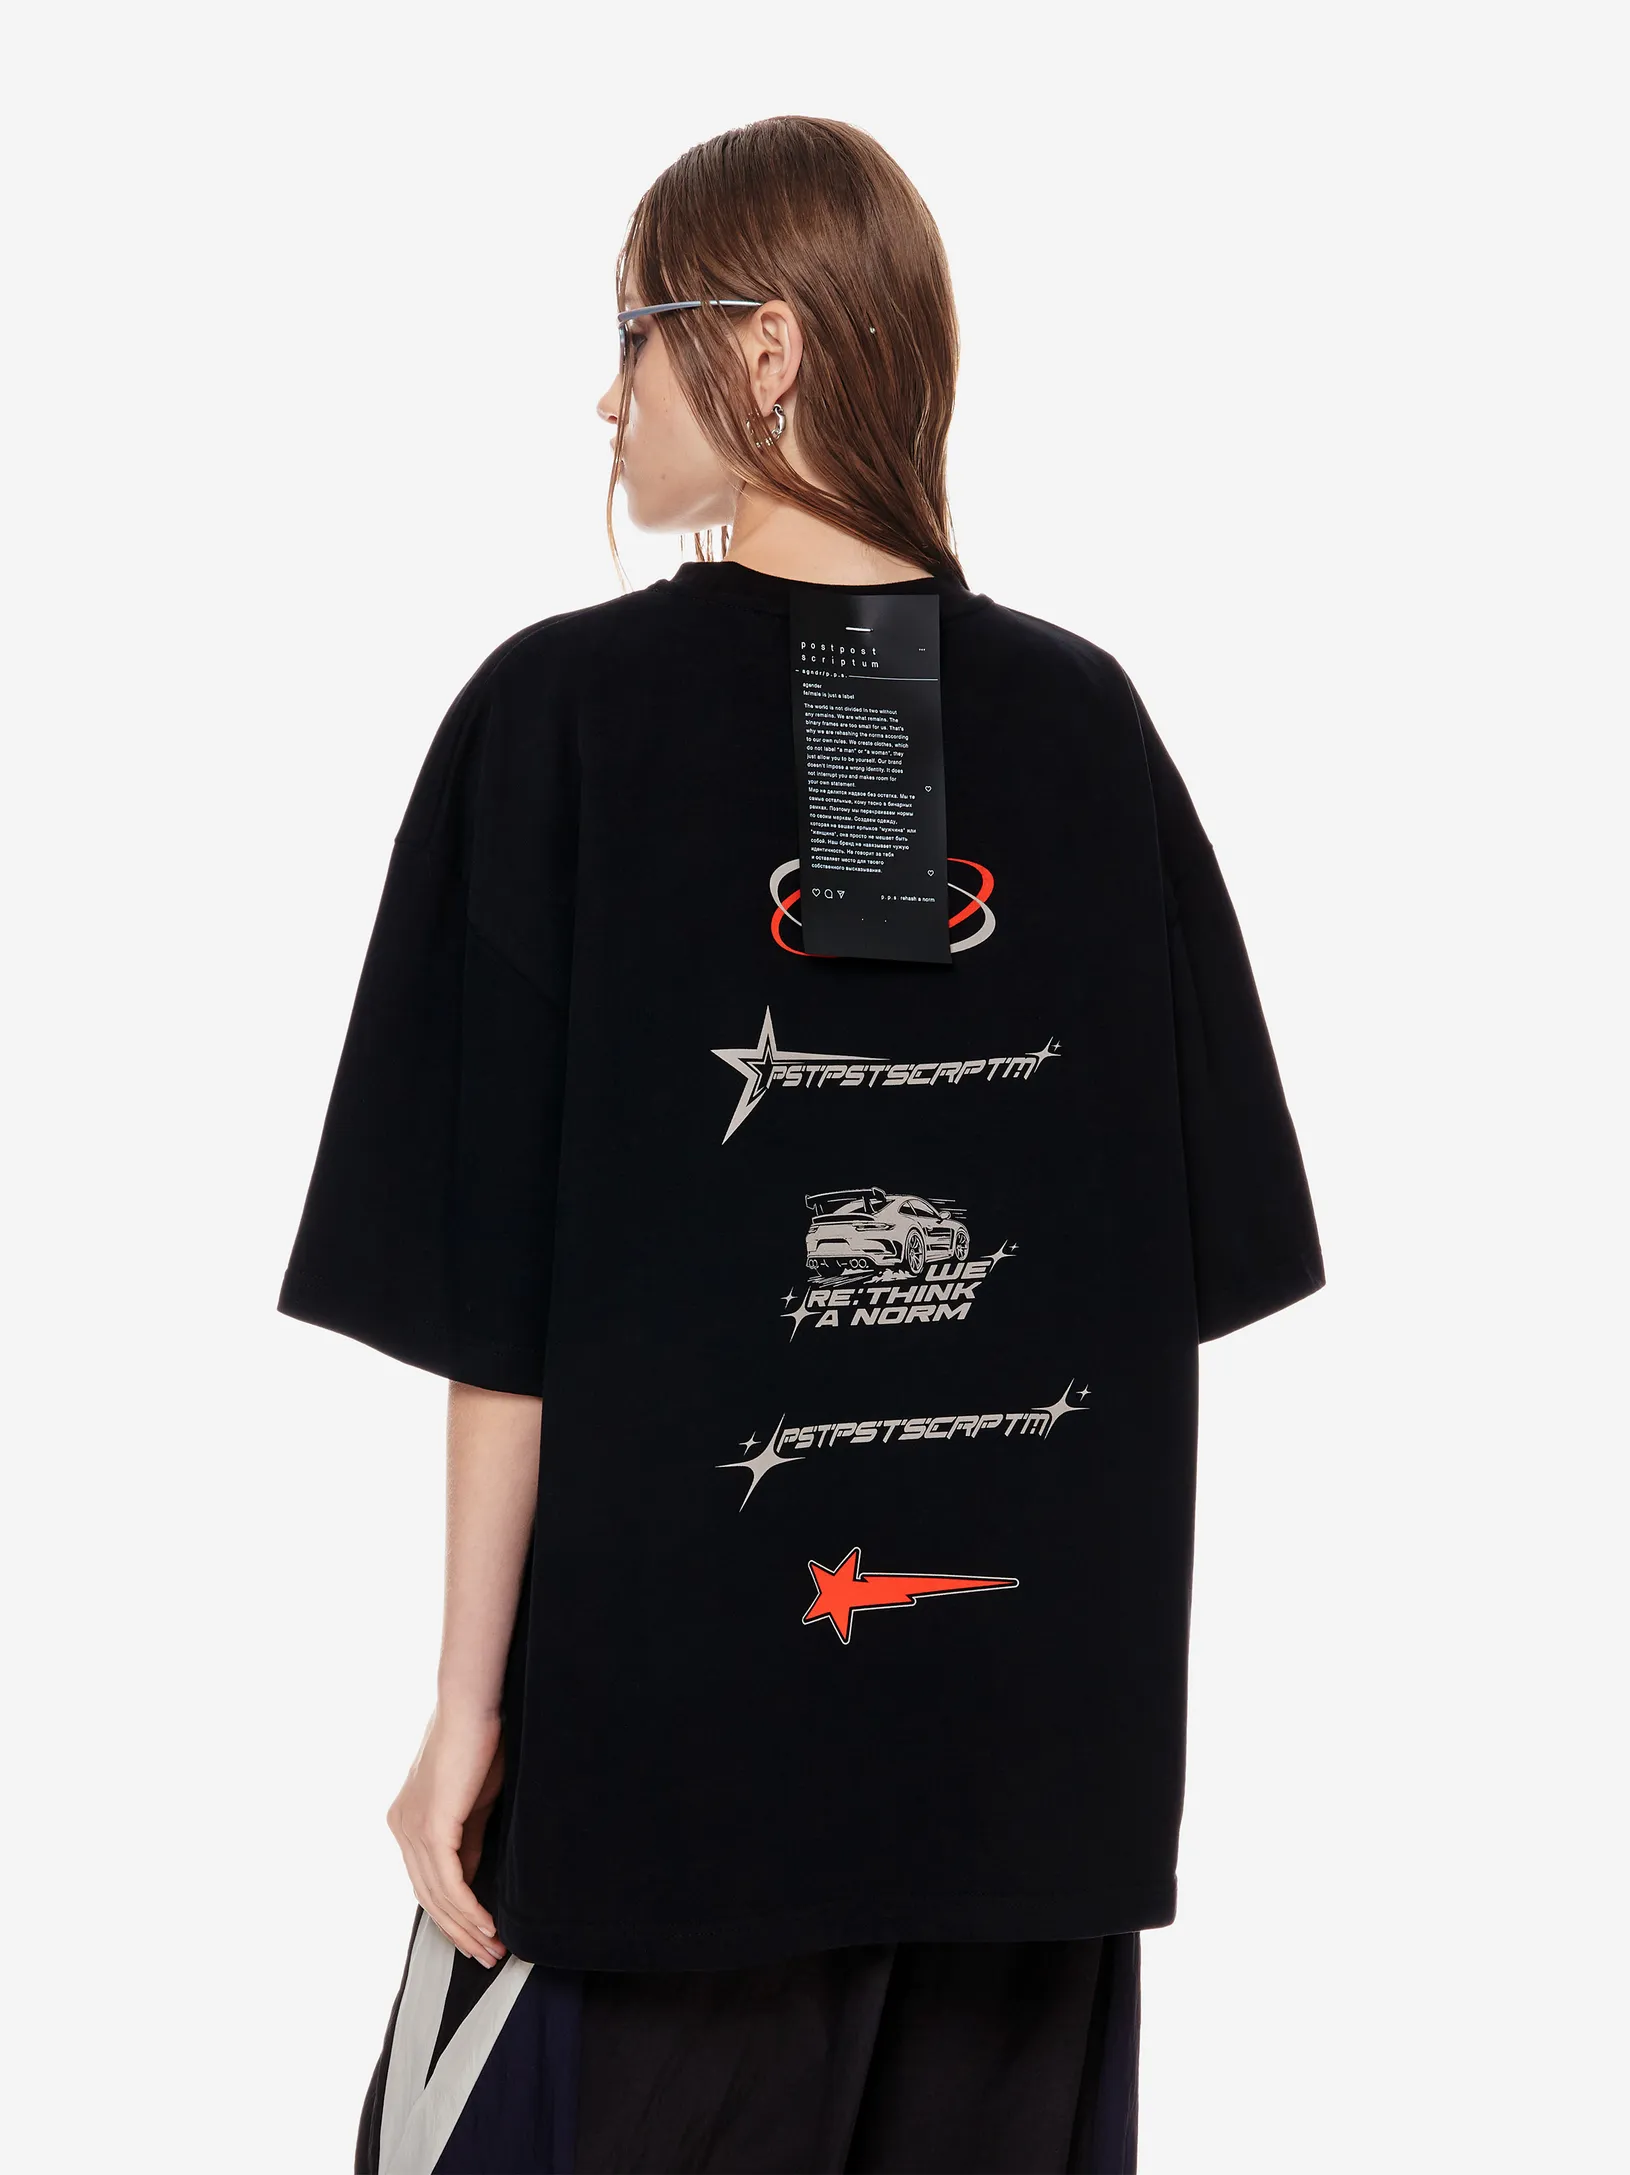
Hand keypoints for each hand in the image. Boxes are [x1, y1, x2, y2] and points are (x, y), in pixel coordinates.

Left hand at [386, 1704, 507, 1966]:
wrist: (475, 1704)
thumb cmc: (481, 1742)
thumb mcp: (473, 1803)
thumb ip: (467, 1840)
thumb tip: (470, 1879)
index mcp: (408, 1819)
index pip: (427, 1881)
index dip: (452, 1915)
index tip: (478, 1938)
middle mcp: (401, 1826)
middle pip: (428, 1896)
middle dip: (459, 1931)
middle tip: (488, 1956)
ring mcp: (412, 1827)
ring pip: (438, 1894)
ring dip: (467, 1926)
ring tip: (494, 1948)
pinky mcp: (430, 1826)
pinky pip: (448, 1880)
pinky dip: (468, 1907)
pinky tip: (487, 1925)